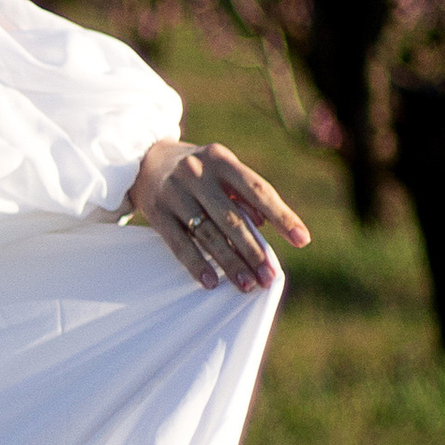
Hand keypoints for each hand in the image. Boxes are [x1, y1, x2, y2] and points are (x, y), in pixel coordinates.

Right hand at [126, 136, 309, 292]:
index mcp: (221, 160)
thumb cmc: (196, 172)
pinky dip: (196, 264)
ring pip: (207, 233)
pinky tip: (211, 283)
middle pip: (232, 218)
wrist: (142, 160)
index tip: (302, 240)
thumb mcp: (220, 170)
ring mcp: (174, 193)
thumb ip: (242, 194)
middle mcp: (197, 173)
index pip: (258, 190)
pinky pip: (179, 243)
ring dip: (229, 262)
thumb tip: (263, 223)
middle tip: (270, 276)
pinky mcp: (156, 212)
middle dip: (254, 250)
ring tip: (247, 285)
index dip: (282, 216)